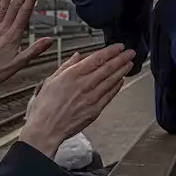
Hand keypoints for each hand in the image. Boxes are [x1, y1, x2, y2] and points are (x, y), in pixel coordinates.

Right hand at [19, 44, 135, 158]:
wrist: (46, 129)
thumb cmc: (45, 107)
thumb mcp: (50, 80)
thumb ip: (66, 66)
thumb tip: (77, 56)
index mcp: (72, 75)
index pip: (97, 58)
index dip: (111, 51)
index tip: (119, 47)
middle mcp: (84, 84)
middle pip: (108, 68)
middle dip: (121, 58)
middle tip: (130, 53)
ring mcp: (91, 97)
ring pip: (111, 80)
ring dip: (122, 71)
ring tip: (129, 64)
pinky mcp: (95, 110)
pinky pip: (110, 95)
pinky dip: (117, 86)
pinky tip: (121, 81)